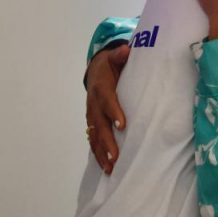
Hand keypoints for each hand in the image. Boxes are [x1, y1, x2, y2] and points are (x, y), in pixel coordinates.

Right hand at [85, 44, 129, 173]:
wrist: (95, 71)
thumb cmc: (111, 67)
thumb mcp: (115, 58)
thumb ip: (120, 55)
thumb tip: (126, 49)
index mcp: (101, 88)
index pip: (107, 101)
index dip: (113, 112)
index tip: (122, 125)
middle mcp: (93, 104)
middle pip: (99, 125)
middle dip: (107, 141)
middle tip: (116, 156)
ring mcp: (91, 116)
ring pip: (94, 136)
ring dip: (101, 153)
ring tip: (111, 168)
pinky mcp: (92, 124)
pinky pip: (93, 140)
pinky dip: (98, 154)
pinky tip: (106, 168)